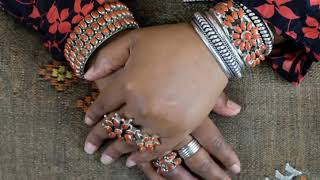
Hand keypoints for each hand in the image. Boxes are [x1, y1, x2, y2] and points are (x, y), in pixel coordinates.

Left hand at [84, 23, 240, 178]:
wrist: (211, 49)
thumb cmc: (171, 41)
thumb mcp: (134, 40)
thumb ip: (107, 57)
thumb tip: (87, 76)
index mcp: (128, 83)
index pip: (103, 105)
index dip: (93, 114)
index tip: (88, 122)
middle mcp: (142, 105)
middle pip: (114, 126)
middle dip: (98, 138)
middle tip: (89, 148)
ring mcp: (162, 120)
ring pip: (132, 141)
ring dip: (118, 151)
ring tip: (108, 159)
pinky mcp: (181, 128)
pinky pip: (157, 149)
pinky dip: (143, 157)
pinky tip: (133, 161)